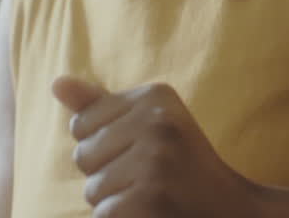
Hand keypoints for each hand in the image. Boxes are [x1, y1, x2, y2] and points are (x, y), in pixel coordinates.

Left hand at [52, 77, 265, 217]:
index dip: (105, 147)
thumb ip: (99, 106)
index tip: (146, 151)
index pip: (81, 124)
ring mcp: (155, 159)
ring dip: (116, 202)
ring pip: (92, 190)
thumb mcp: (148, 126)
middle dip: (107, 176)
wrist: (233, 210)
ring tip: (154, 196)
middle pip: (82, 155)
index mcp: (156, 95)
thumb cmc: (182, 168)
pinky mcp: (150, 196)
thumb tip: (55, 83)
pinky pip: (104, 214)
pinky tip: (155, 213)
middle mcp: (157, 120)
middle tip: (151, 178)